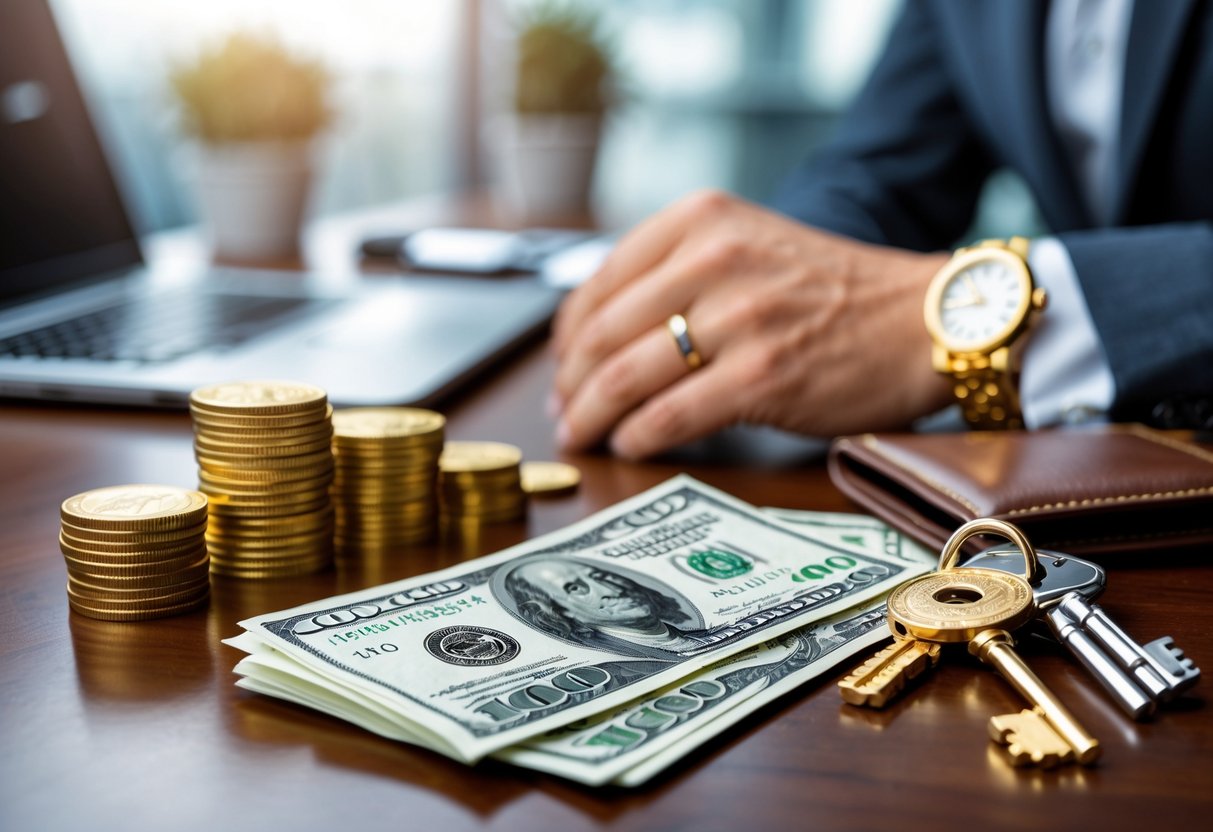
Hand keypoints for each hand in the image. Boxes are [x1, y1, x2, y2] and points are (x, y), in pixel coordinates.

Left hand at [550, 190, 952, 458]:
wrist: (922, 318)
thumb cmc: (831, 290)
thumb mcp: (747, 243)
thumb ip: (677, 271)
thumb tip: (598, 334)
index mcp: (700, 220)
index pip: (598, 285)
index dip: (567, 339)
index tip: (562, 368)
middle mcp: (712, 259)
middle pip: (602, 336)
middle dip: (570, 386)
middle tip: (563, 414)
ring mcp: (738, 318)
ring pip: (626, 377)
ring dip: (591, 417)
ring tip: (583, 435)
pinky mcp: (761, 376)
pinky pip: (670, 416)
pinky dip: (637, 438)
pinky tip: (630, 446)